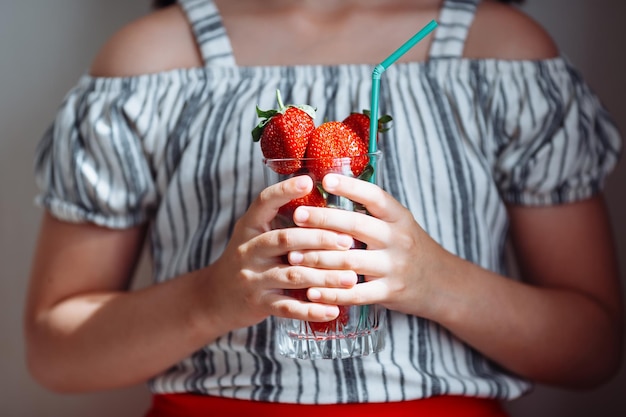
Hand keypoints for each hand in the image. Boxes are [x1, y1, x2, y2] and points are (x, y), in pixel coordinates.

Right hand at [200, 174, 358, 333]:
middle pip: (285, 239)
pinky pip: (288, 307)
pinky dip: (312, 310)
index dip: (284, 191)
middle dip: (320, 239)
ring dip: (325, 277)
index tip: (308, 181)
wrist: (216, 298)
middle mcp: (248, 250)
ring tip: (351, 278)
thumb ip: (281, 221)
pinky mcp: (258, 303)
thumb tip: (326, 203)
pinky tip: (333, 309)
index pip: (263, 202)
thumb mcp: (256, 235)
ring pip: (293, 275)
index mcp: (249, 227)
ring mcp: (252, 278)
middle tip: (348, 241)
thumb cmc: (248, 260)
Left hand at [286, 173, 449, 318]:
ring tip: (293, 255)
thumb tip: (330, 188)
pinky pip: (356, 294)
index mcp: (399, 217)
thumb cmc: (409, 247)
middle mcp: (398, 239)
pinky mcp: (389, 292)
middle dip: (324, 220)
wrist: (439, 283)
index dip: (350, 187)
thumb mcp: (398, 224)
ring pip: (351, 261)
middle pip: (357, 226)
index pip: (375, 197)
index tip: (325, 180)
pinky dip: (331, 293)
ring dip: (318, 259)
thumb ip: (371, 212)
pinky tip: (310, 291)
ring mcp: (394, 267)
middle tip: (297, 216)